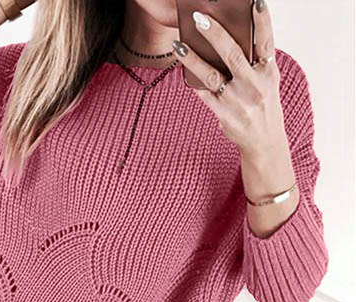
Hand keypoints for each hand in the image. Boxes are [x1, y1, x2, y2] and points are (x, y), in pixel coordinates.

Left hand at [171, 0, 286, 156]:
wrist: (264, 143)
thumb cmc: (263, 106)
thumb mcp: (266, 83)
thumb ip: (253, 63)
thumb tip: (226, 41)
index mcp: (269, 73)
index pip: (266, 42)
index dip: (262, 21)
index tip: (255, 1)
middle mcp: (254, 85)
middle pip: (232, 54)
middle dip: (215, 34)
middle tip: (199, 18)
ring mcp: (237, 100)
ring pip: (211, 74)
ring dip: (193, 58)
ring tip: (179, 45)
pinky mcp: (223, 113)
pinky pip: (204, 93)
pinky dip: (193, 80)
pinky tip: (183, 68)